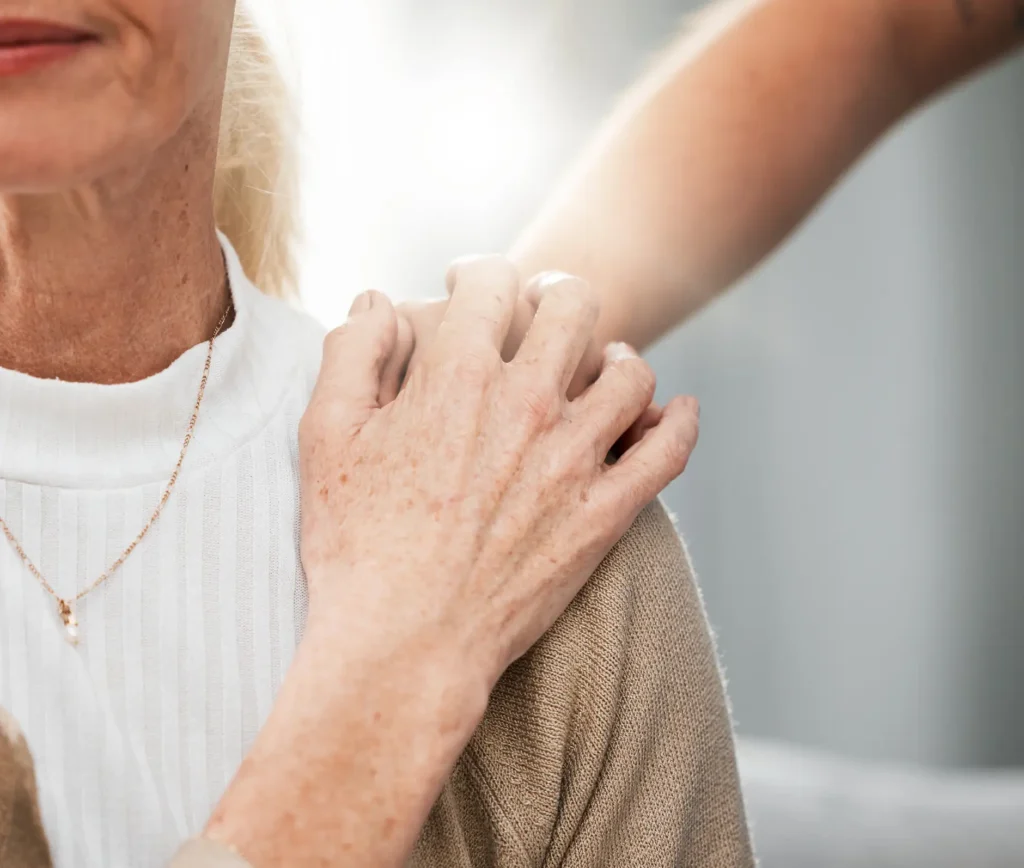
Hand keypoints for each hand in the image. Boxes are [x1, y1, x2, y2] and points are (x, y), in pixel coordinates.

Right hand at [299, 256, 698, 685]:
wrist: (403, 645)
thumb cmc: (355, 547)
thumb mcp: (326, 438)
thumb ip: (353, 354)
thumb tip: (376, 300)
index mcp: (455, 376)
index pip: (490, 282)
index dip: (479, 270)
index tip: (469, 284)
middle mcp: (524, 403)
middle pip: (572, 306)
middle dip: (556, 291)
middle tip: (544, 306)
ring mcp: (573, 459)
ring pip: (631, 371)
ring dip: (618, 354)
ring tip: (605, 360)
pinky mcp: (604, 513)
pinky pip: (666, 451)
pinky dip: (680, 421)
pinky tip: (677, 409)